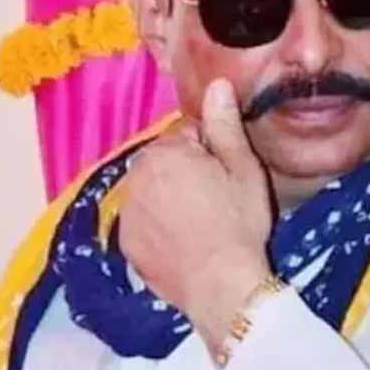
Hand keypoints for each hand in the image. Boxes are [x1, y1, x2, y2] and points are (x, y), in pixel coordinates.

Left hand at [119, 78, 273, 355]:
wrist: (221, 286)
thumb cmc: (239, 223)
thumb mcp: (243, 169)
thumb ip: (224, 124)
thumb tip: (216, 83)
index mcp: (164, 152)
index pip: (189, 136)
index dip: (213, 153)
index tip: (227, 176)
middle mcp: (135, 176)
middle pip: (166, 163)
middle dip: (186, 173)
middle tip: (217, 201)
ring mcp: (126, 212)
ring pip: (153, 191)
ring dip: (170, 198)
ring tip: (201, 224)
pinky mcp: (126, 243)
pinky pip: (144, 222)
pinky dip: (159, 227)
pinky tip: (184, 243)